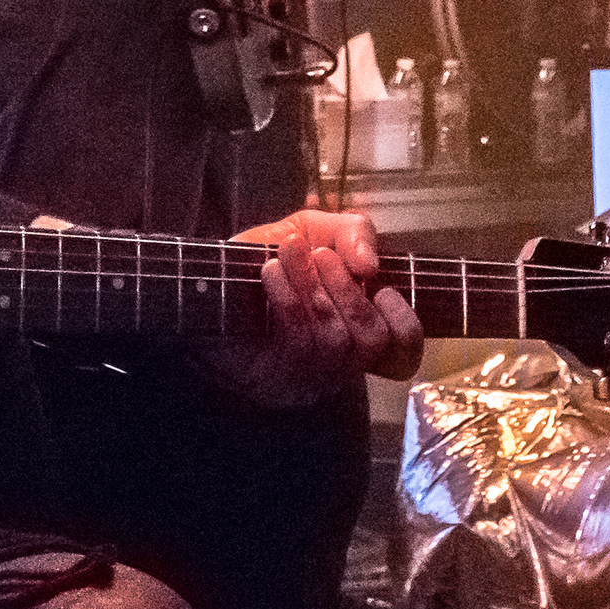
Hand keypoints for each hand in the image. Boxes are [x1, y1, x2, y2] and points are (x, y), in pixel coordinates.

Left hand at [199, 209, 422, 408]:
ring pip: (334, 342)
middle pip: (371, 342)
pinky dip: (287, 299)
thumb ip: (354, 232)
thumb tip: (370, 264)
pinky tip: (270, 272)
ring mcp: (307, 378)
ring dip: (313, 289)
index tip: (382, 287)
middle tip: (320, 256)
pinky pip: (296, 341)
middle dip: (349, 291)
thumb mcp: (316, 230)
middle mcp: (339, 365)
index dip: (406, 326)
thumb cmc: (267, 258)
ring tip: (289, 255)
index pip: (404, 354)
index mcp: (357, 333)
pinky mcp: (274, 378)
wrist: (203, 280)